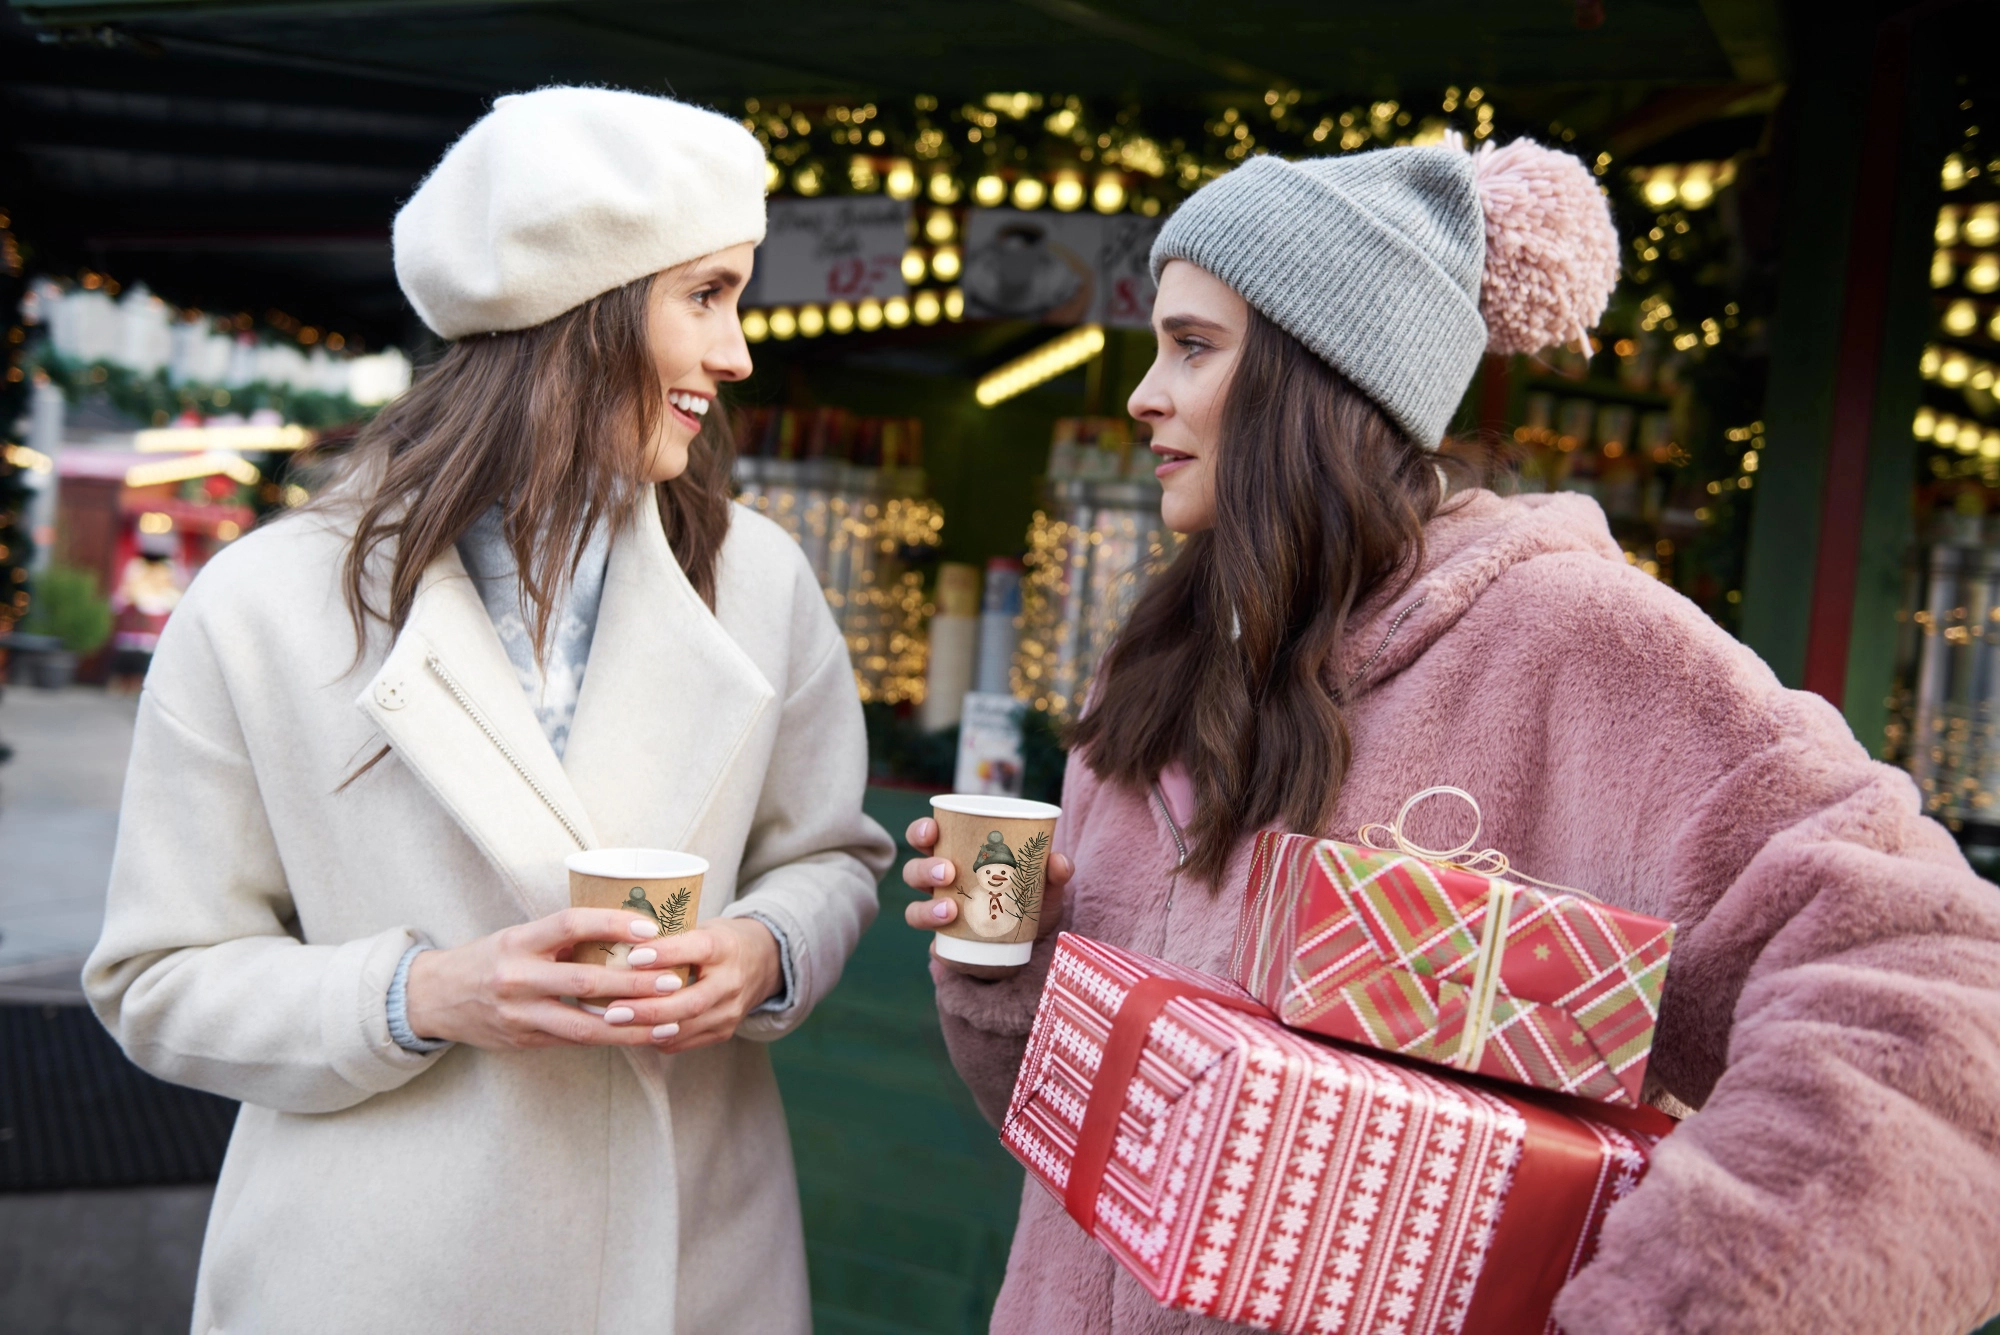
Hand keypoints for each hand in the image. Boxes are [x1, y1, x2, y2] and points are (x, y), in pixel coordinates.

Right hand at [405, 908, 686, 1050]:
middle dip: (635, 983)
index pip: (570, 924)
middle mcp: (517, 978)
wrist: (434, 998)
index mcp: (518, 941)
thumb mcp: (518, 937)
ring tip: (668, 1020)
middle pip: (586, 981)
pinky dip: (609, 1038)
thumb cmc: (489, 959)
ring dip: (631, 1024)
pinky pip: (574, 1041)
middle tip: (672, 980)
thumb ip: (562, 939)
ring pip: (584, 1025)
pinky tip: (640, 1036)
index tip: (651, 927)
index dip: (612, 923)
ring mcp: (519, 1014)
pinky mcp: (524, 1040)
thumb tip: (624, 932)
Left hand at [592, 916, 782, 1054]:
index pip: (698, 949)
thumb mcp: (703, 928)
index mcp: (726, 947)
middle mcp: (732, 981)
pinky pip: (683, 1042)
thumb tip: (618, 941)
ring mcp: (730, 1011)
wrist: (762, 963)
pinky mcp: (723, 1031)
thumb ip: (671, 938)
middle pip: (691, 1001)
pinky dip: (655, 1038)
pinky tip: (632, 1031)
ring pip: (685, 1027)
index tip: (633, 956)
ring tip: (614, 1024)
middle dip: (648, 1009)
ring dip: (646, 1028)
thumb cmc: (719, 941)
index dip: (666, 954)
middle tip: (613, 1011)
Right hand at [900, 816, 1071, 979]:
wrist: (1026, 951)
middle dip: (925, 867)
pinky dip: (932, 924)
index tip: (933, 829)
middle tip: (948, 871)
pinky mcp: (940, 937)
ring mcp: (937, 910)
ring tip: (951, 908)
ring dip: (926, 903)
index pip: (928, 838)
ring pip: (915, 907)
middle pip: (914, 869)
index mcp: (958, 856)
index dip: (922, 831)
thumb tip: (1059, 862)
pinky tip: (950, 924)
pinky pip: (925, 931)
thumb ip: (1054, 874)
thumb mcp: (1045, 889)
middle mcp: (941, 882)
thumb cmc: (1028, 906)